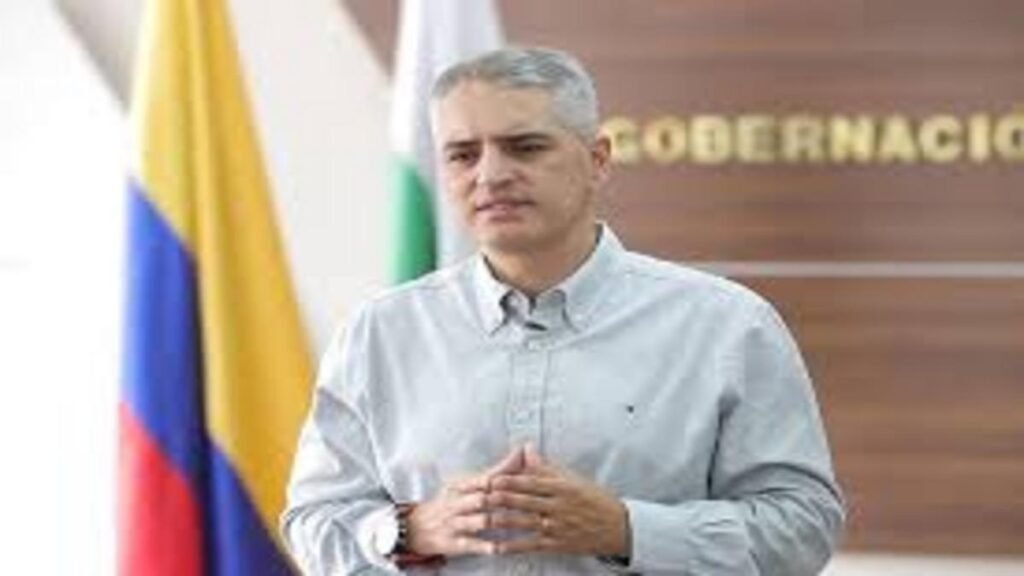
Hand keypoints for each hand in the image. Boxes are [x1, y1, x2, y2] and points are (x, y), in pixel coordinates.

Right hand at [405, 447, 525, 556]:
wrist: (414, 527)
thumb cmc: (449, 503)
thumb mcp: (466, 485)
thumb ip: (496, 472)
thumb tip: (521, 451)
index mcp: (461, 486)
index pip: (484, 479)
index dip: (505, 478)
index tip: (526, 476)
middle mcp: (457, 503)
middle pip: (483, 498)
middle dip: (506, 499)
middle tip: (530, 502)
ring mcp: (455, 523)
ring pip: (480, 521)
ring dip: (502, 522)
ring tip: (523, 523)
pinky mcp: (453, 543)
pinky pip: (471, 544)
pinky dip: (486, 546)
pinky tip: (501, 548)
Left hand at [485, 444, 629, 556]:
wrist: (618, 527)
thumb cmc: (594, 500)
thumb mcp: (573, 478)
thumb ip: (546, 466)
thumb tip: (527, 448)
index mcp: (562, 487)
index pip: (530, 482)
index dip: (509, 481)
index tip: (491, 479)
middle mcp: (558, 506)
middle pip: (523, 501)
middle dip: (499, 500)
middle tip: (478, 497)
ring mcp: (557, 526)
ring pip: (523, 523)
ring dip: (501, 521)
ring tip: (482, 519)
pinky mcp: (557, 544)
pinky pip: (530, 545)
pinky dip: (513, 546)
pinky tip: (497, 546)